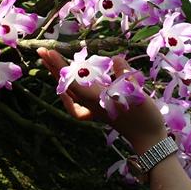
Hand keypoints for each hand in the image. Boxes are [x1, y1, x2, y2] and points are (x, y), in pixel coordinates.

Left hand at [37, 48, 166, 153]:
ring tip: (51, 62)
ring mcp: (94, 108)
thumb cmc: (145, 117)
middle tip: (42, 51)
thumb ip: (125, 75)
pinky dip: (71, 94)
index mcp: (99, 99)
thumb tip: (115, 58)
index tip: (49, 51)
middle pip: (67, 84)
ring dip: (60, 76)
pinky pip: (78, 102)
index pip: (74, 80)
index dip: (61, 66)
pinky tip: (71, 87)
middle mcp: (92, 104)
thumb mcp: (138, 93)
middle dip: (54, 67)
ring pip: (70, 91)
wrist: (149, 138)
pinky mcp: (99, 110)